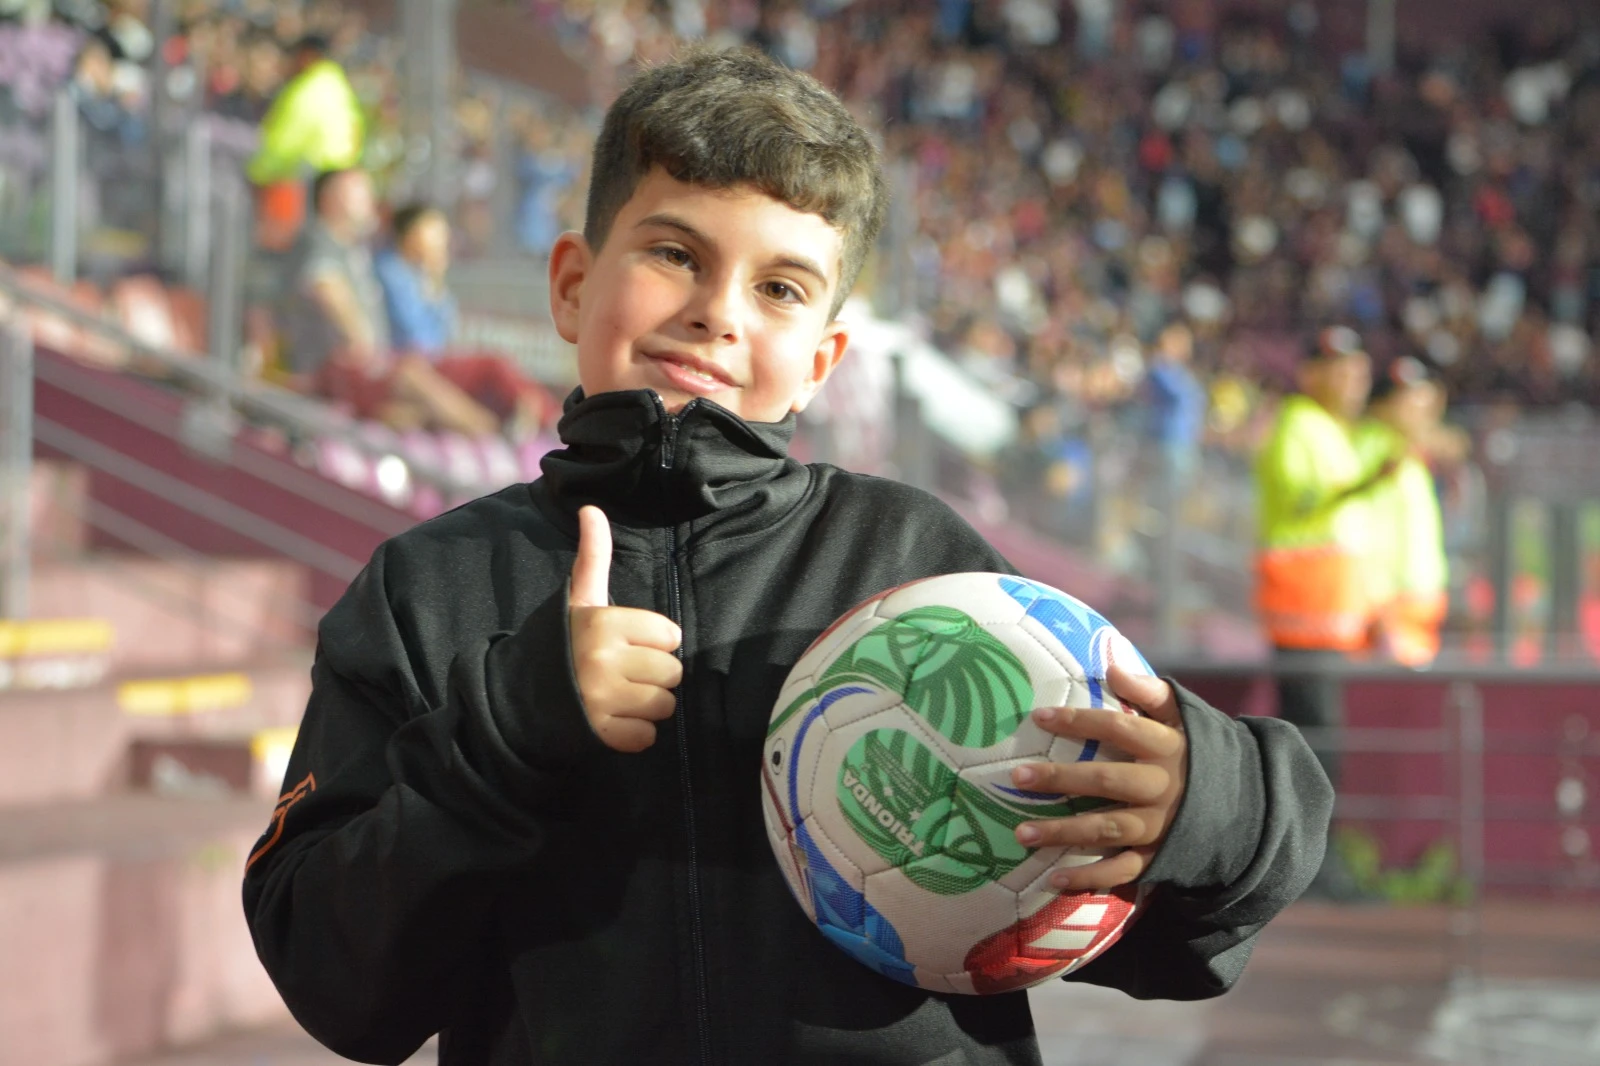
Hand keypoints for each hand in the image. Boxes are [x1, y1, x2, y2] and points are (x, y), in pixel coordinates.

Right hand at [568, 505, 682, 752]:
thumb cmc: (561, 642)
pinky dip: (634, 735)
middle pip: (673, 672)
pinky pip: (646, 738)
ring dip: (647, 706)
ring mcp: (601, 700)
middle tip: (624, 673)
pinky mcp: (599, 735)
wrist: (516, 697)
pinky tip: (612, 721)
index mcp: (603, 623)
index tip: (628, 643)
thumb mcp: (577, 599)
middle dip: (654, 675)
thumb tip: (591, 508)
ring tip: (619, 697)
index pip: (670, 635)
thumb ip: (593, 557)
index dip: (654, 641)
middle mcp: (603, 660)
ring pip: (664, 706)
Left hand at [1010, 663, 1187, 891]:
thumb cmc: (1197, 753)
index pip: (1118, 728)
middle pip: (1107, 781)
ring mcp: (1159, 826)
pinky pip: (1121, 870)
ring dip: (1063, 833)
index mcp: (1166, 748)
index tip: (1039, 716)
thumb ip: (1149, 691)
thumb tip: (1111, 664)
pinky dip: (1088, 878)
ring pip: (1107, 829)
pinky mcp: (1158, 857)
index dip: (1079, 721)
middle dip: (1062, 779)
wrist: (1247, 805)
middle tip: (1018, 777)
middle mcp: (1162, 788)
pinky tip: (1052, 879)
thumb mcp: (1184, 717)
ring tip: (1021, 833)